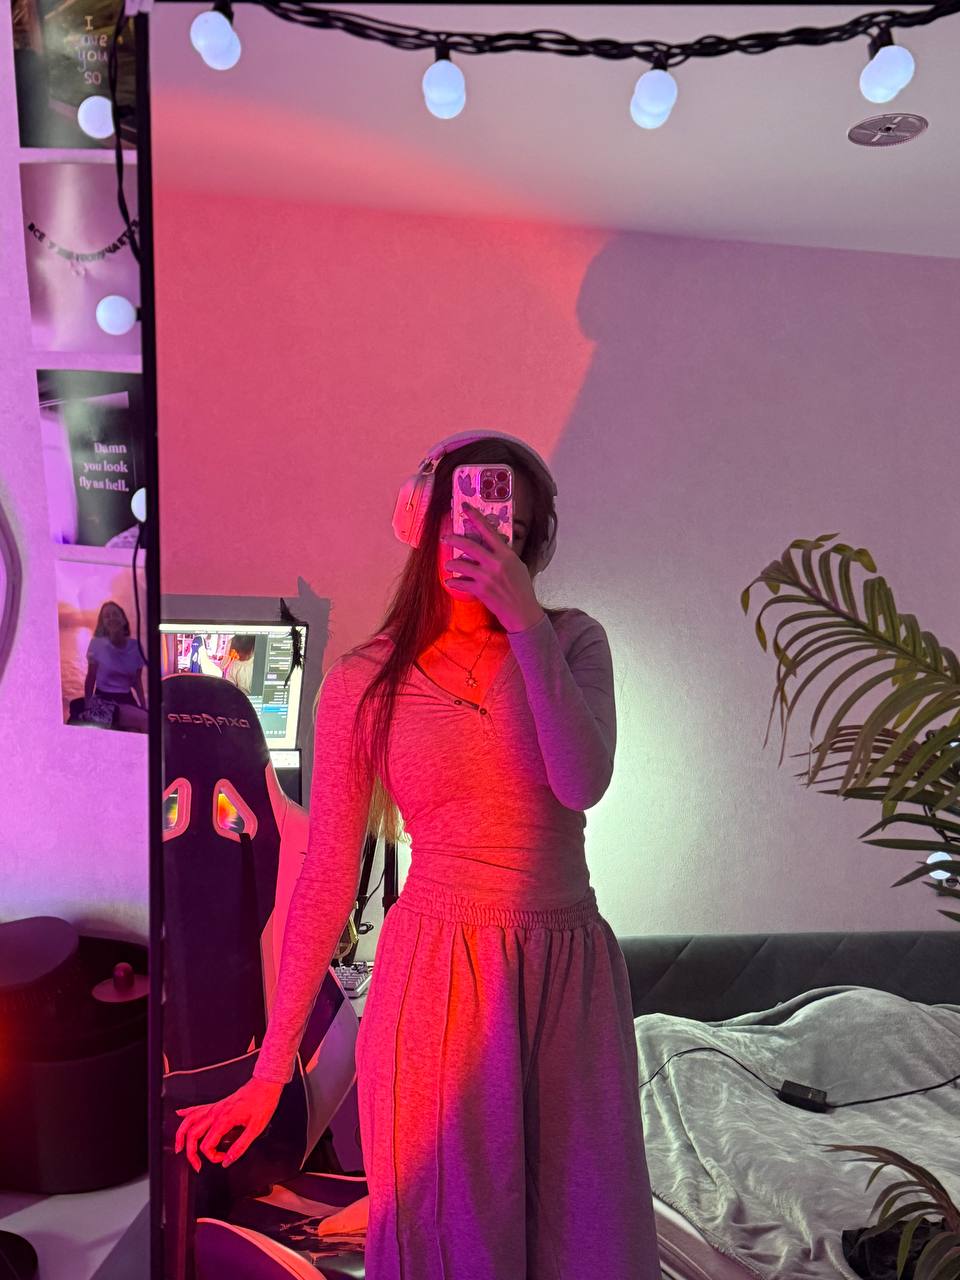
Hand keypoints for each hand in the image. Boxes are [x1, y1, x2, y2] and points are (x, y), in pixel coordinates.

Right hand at [174, 1075, 283, 1171]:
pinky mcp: (218, 1103)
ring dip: (181, 1134)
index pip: (207, 1145)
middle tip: (196, 1165)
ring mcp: (215, 1107)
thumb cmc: (263, 1102)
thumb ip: (240, 1147)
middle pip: (192, 1134)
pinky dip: (186, 1112)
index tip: (224, 1158)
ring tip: (179, 1147)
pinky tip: (179, 1114)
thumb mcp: (256, 1129)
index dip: (213, 1156)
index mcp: (224, 1120)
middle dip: (190, 1152)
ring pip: (190, 1120)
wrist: (266, 1083)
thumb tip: (227, 1161)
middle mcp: (215, 1112)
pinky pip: (197, 1108)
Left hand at [440, 502, 544, 633]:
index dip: (475, 517)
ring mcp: (487, 577)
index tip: (465, 508)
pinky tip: (450, 582)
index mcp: (506, 554)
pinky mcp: (480, 590)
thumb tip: (493, 544)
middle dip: (454, 539)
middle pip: (469, 545)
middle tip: (445, 538)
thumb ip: (504, 555)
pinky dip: (453, 582)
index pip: (489, 530)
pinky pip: (461, 583)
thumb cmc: (522, 588)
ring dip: (451, 564)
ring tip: (449, 564)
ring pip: (461, 565)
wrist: (522, 612)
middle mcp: (495, 563)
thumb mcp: (517, 566)